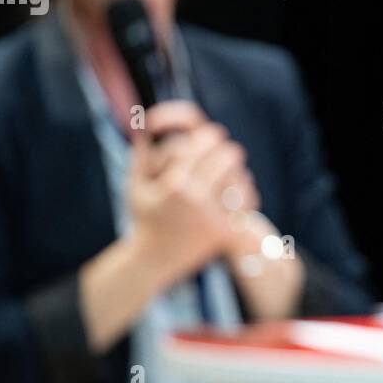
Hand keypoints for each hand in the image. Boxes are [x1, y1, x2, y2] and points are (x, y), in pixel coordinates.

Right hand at [126, 101, 259, 281]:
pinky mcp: (226, 232)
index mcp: (175, 183)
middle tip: (222, 152)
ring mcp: (214, 216)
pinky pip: (247, 202)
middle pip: (229, 154)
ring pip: (242, 176)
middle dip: (224, 151)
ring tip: (228, 172)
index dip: (209, 136)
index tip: (209, 137)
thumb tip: (144, 120)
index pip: (205, 141)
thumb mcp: (134, 184)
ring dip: (235, 172)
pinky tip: (234, 193)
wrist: (153, 262)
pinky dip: (243, 194)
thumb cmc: (142, 218)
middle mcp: (196, 198)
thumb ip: (141, 151)